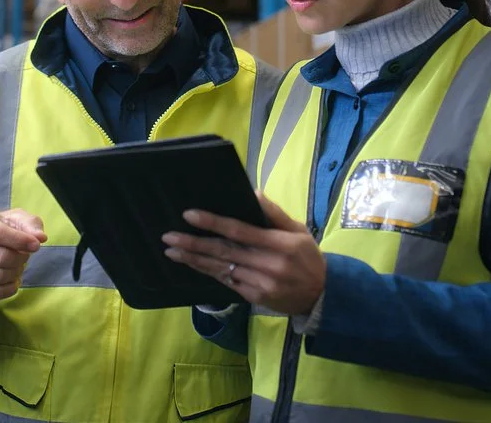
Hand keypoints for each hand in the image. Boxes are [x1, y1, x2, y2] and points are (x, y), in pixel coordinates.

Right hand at [0, 209, 47, 301]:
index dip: (20, 241)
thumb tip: (40, 237)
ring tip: (18, 267)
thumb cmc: (1, 229)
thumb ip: (30, 224)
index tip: (36, 246)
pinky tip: (13, 280)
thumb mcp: (16, 219)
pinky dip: (9, 289)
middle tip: (25, 256)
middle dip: (21, 259)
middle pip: (1, 257)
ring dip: (16, 273)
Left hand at [162, 193, 325, 315]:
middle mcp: (268, 265)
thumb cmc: (308, 257)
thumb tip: (252, 193)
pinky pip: (227, 283)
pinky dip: (208, 272)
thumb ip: (274, 213)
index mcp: (279, 244)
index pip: (240, 231)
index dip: (213, 223)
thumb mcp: (298, 230)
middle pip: (224, 252)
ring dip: (194, 260)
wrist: (321, 296)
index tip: (189, 215)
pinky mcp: (255, 297)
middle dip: (194, 244)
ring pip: (221, 269)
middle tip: (169, 237)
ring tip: (171, 252)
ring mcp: (260, 284)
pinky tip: (192, 264)